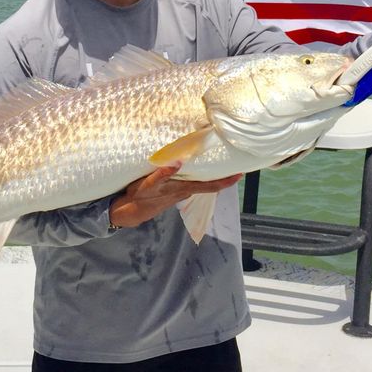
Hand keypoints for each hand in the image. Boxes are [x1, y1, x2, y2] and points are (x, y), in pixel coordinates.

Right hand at [109, 162, 242, 228]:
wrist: (132, 210)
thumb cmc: (141, 196)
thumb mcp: (149, 184)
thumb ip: (163, 174)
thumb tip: (179, 162)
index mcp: (183, 188)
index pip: (210, 186)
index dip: (225, 182)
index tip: (239, 175)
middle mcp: (186, 191)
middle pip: (211, 184)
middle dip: (224, 177)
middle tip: (237, 164)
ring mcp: (182, 191)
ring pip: (202, 183)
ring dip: (213, 174)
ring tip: (223, 161)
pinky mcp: (176, 189)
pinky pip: (194, 181)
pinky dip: (201, 175)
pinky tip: (201, 167)